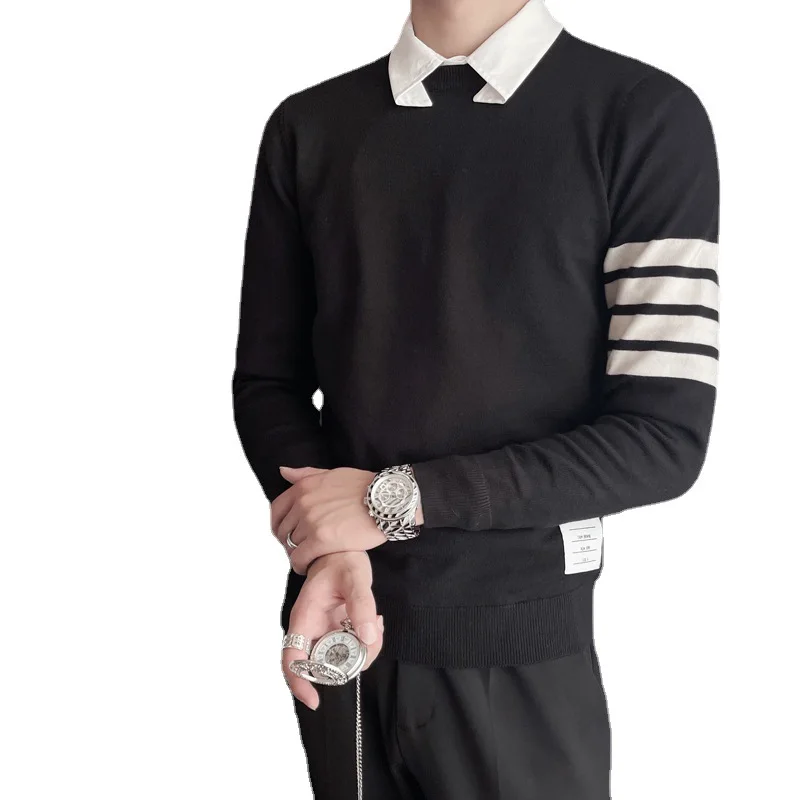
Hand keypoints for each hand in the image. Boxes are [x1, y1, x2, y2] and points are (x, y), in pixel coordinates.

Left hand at [271, 466, 386, 573]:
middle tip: (301, 548)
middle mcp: (303, 504)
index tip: (286, 533)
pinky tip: (309, 567)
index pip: (276, 510)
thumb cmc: (364, 487)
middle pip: (283, 530)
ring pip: (291, 545)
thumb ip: (306, 474)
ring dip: (297, 553)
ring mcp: (311, 522)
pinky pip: (300, 558)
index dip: (279, 525)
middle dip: (289, 541)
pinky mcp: (322, 540)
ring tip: (309, 557)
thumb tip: (283, 472)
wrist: (387, 500)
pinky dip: (301, 565)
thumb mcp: (333, 474)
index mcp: (303, 487)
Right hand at [282, 551, 383, 709]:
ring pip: (340, 660)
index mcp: (305, 618)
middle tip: (372, 642)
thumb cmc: (341, 560)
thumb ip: (361, 606)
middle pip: (322, 667)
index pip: (292, 659)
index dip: (299, 683)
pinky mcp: (337, 631)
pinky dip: (366, 643)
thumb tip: (366, 637)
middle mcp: (311, 630)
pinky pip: (350, 649)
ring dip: (363, 652)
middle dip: (350, 665)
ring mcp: (324, 632)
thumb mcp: (354, 578)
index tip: (314, 700)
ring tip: (377, 624)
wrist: (342, 550)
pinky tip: (375, 621)